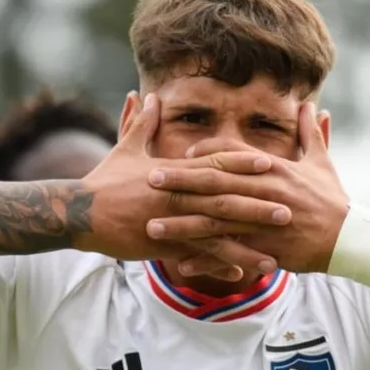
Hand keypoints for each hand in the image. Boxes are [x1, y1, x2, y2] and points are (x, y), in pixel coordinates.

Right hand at [73, 93, 292, 276]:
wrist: (79, 212)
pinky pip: (195, 256)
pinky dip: (218, 264)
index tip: (271, 163)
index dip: (243, 164)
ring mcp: (170, 221)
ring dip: (246, 242)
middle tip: (290, 209)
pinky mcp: (160, 245)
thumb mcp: (125, 149)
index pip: (215, 165)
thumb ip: (143, 124)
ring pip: (215, 232)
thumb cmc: (104, 181)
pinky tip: (242, 273)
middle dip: (258, 205)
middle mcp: (176, 195)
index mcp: (173, 172)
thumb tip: (150, 96)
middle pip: (225, 198)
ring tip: (274, 252)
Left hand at [144, 101, 349, 273]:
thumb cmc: (334, 200)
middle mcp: (264, 191)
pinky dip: (204, 260)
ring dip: (181, 224)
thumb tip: (312, 105)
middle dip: (180, 181)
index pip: (231, 154)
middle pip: (214, 183)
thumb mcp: (322, 162)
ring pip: (214, 221)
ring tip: (152, 227)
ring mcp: (263, 221)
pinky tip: (179, 265)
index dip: (204, 154)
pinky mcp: (266, 248)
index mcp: (273, 168)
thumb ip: (310, 133)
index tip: (180, 156)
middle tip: (150, 179)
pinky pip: (228, 254)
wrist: (350, 238)